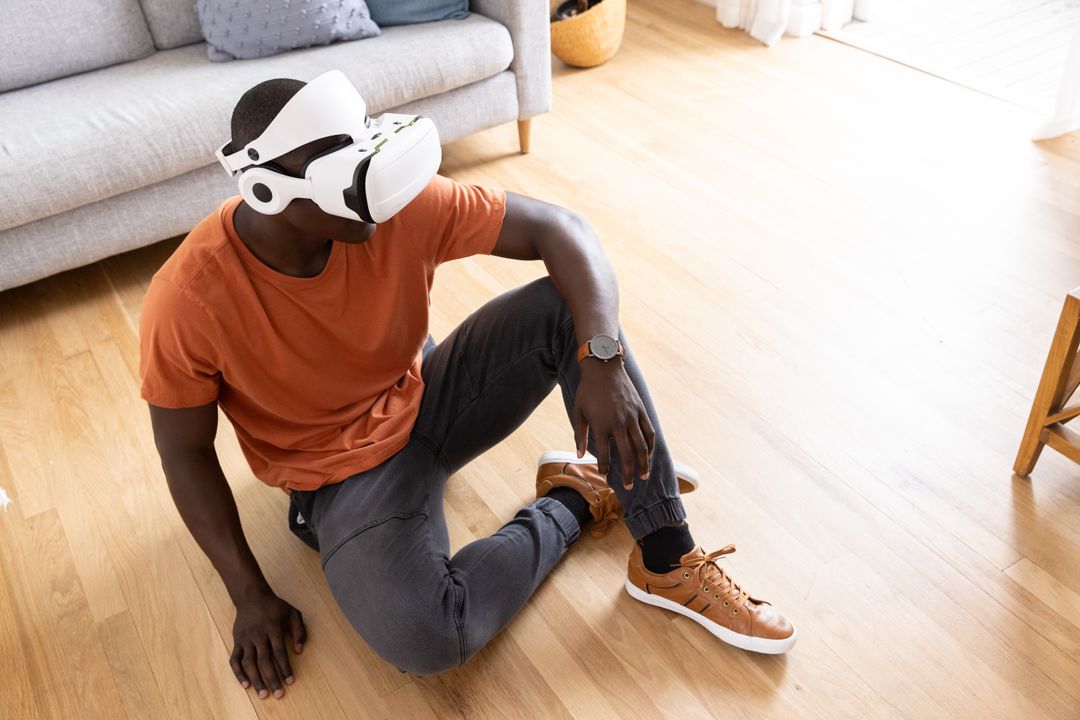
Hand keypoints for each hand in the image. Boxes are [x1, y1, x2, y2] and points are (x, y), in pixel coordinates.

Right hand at [230, 587, 305, 699]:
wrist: (251, 596)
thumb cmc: (275, 607)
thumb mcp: (293, 613)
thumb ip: (299, 631)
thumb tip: (300, 650)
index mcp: (273, 628)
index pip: (280, 652)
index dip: (285, 668)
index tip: (290, 681)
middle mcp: (258, 635)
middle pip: (264, 661)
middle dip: (272, 679)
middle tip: (278, 694)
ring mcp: (246, 639)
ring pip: (249, 663)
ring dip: (256, 679)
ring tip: (263, 694)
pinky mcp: (237, 641)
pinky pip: (235, 660)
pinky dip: (238, 673)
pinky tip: (245, 684)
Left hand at [572, 357, 655, 489]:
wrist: (604, 367)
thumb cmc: (587, 391)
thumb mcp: (578, 412)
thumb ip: (580, 435)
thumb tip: (580, 456)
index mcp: (601, 426)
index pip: (605, 455)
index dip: (606, 469)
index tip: (606, 477)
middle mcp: (619, 424)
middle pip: (627, 455)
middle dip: (628, 473)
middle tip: (630, 486)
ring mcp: (632, 417)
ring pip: (641, 446)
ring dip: (644, 463)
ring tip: (644, 476)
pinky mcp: (641, 410)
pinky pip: (649, 432)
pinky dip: (650, 445)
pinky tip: (649, 454)